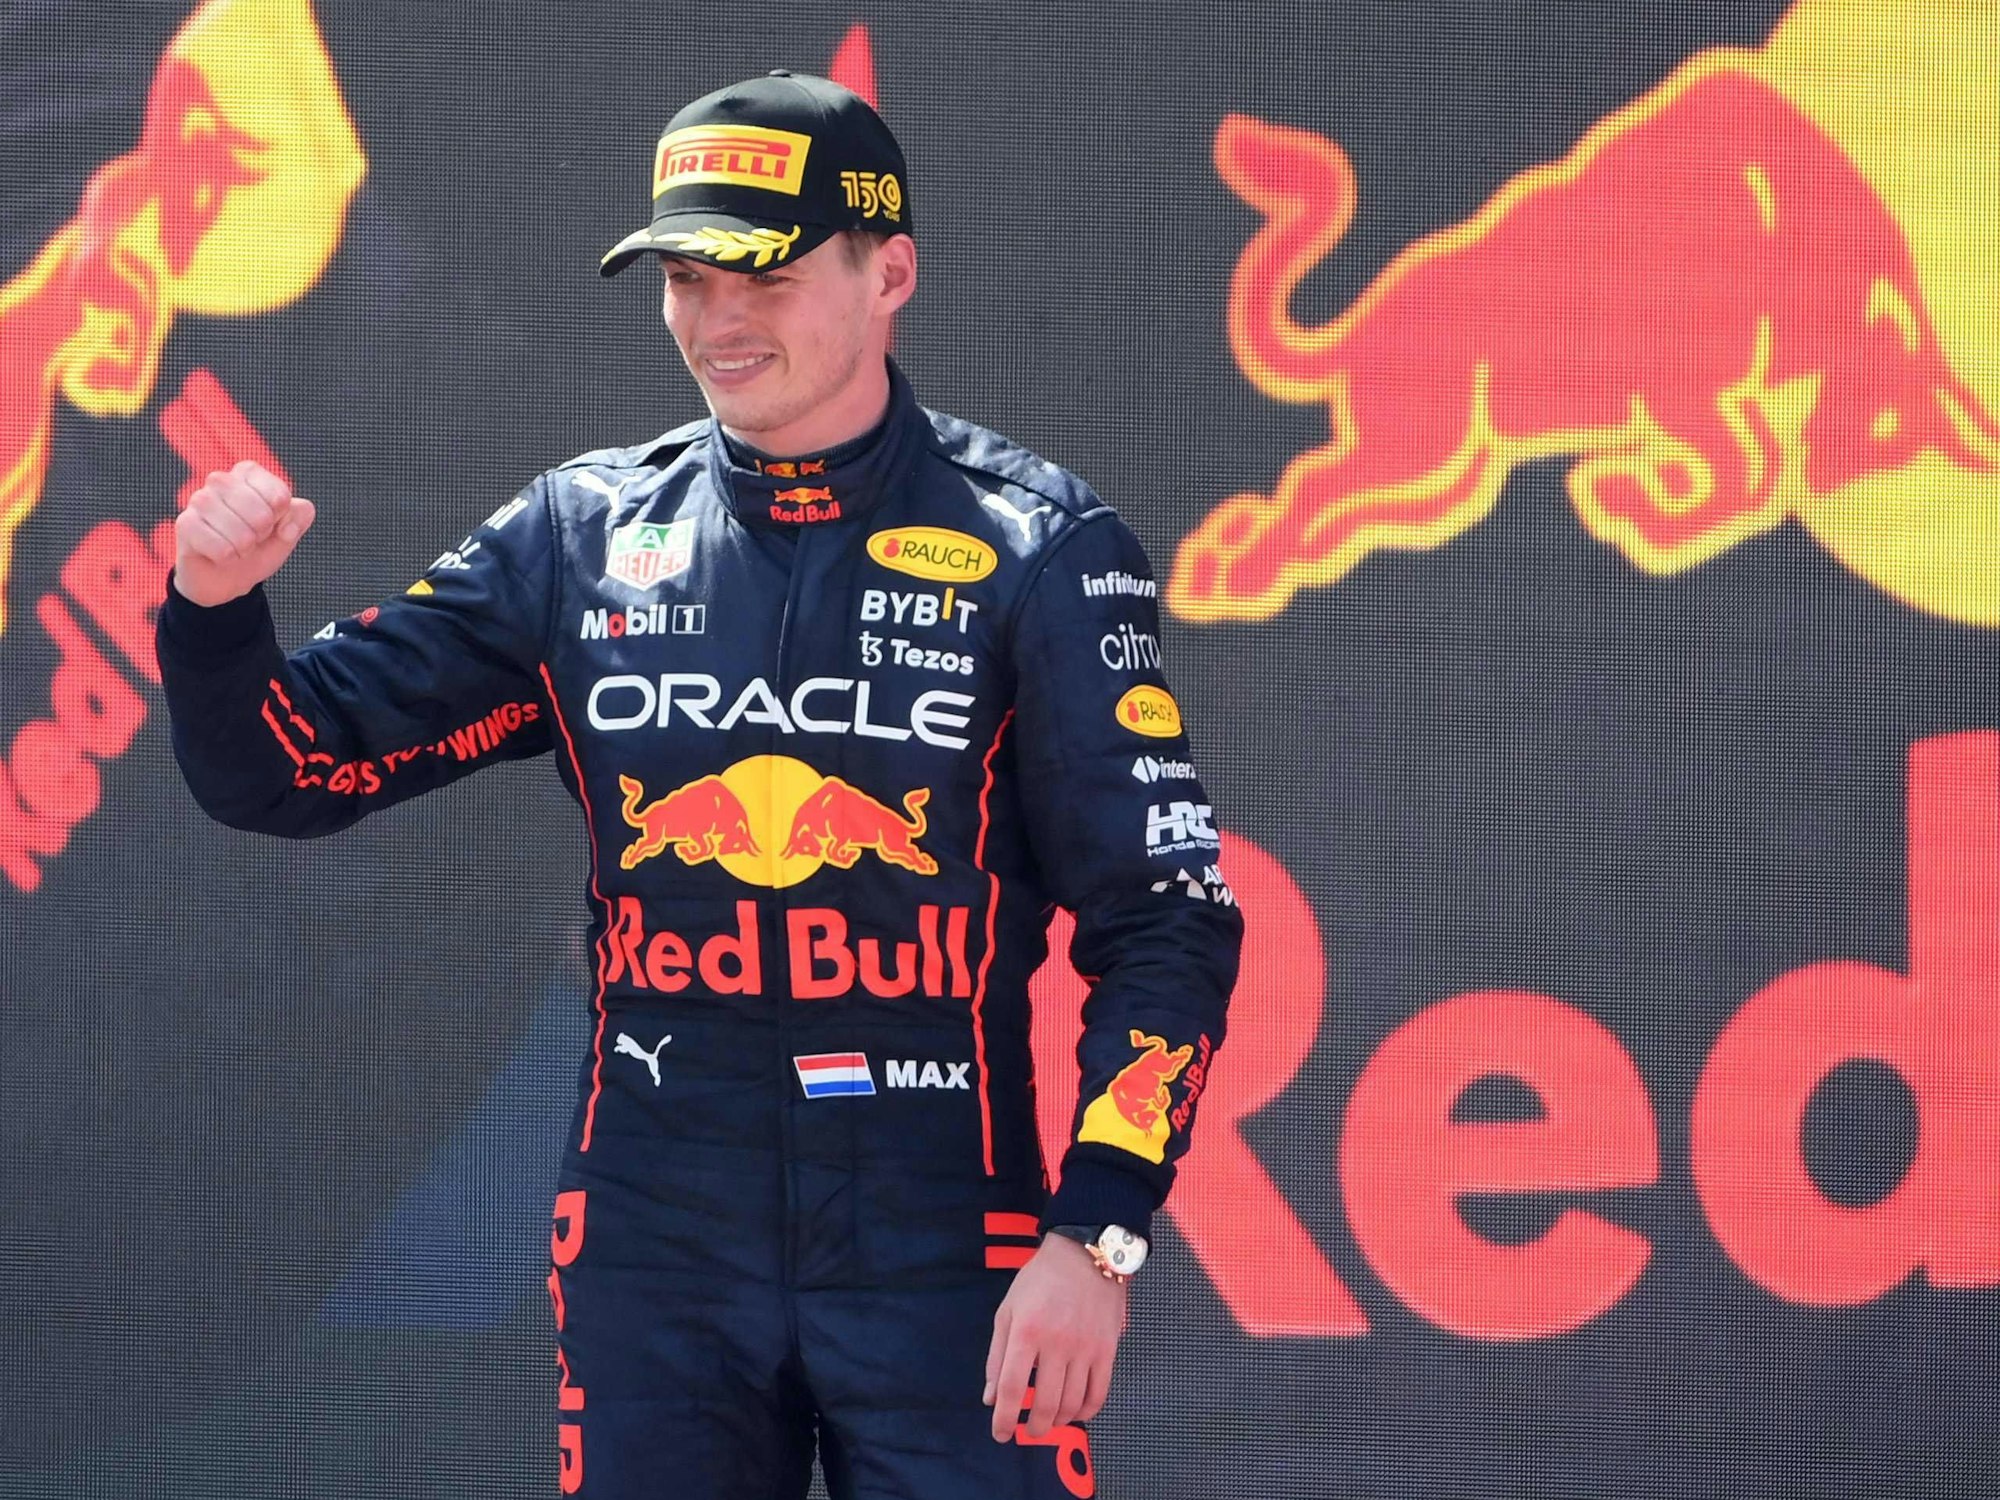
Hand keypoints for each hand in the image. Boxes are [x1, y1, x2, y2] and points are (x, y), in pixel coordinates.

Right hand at [173, 460, 316, 606]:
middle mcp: (220, 480)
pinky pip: (220, 547)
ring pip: (239, 532)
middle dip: (263, 535)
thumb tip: (287, 523)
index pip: (279, 495)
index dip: (281, 518)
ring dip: (244, 548)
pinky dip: (227, 558)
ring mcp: (199, 500)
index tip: (271, 523)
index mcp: (248, 473)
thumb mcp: (287, 531)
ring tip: (236, 546)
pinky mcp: (185, 523)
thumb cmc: (257, 546)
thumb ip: (299, 517)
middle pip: (261, 513)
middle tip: (252, 537)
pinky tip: (220, 554)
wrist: (226, 576)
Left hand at [983, 1233, 1126, 1441]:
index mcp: (1026, 1331)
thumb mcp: (1008, 1310)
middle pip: (1045, 1403)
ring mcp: (1085, 1347)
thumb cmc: (1040, 1280)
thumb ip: (997, 1355)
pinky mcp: (1108, 1349)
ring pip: (1073, 1403)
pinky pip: (1099, 1392)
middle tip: (1028, 1431)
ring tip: (1049, 1422)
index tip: (1001, 1434)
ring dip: (1059, 1421)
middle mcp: (1057, 1343)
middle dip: (1034, 1427)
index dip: (1003, 1418)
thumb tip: (990, 1398)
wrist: (1084, 1254)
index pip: (1011, 1388)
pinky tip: (1076, 1412)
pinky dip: (1087, 1411)